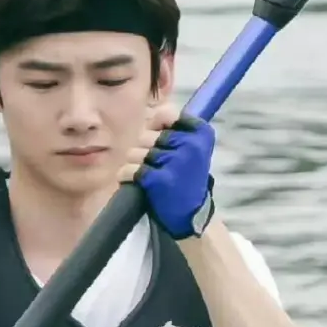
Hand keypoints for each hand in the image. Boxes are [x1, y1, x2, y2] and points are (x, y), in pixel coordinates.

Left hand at [119, 101, 215, 239]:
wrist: (190, 214)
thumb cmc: (185, 176)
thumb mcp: (190, 148)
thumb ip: (171, 127)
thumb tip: (153, 112)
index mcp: (200, 133)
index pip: (166, 114)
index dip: (156, 125)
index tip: (159, 139)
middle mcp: (190, 145)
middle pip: (145, 136)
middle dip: (142, 149)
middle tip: (152, 163)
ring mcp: (175, 162)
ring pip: (135, 152)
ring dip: (133, 163)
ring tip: (145, 174)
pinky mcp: (160, 180)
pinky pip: (130, 169)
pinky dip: (126, 176)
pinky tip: (133, 181)